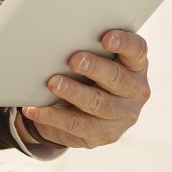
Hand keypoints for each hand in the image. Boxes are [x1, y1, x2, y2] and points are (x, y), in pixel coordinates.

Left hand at [22, 29, 150, 149]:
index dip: (124, 43)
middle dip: (95, 68)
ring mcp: (123, 115)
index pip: (136, 50)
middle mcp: (135, 91)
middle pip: (117, 78)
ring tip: (53, 83)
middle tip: (74, 60)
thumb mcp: (97, 60)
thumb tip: (61, 38)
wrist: (85, 111)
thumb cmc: (91, 75)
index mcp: (136, 66)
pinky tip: (35, 109)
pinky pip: (76, 125)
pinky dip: (52, 116)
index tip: (106, 38)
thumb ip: (89, 49)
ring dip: (74, 93)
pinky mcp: (104, 134)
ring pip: (98, 103)